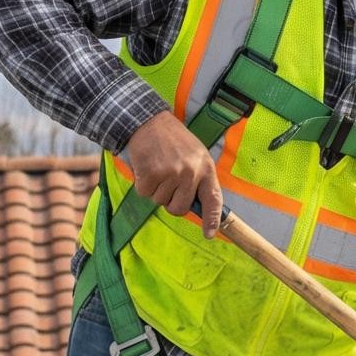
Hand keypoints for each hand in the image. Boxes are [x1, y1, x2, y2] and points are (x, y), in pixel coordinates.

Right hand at [124, 111, 223, 235]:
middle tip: (167, 184)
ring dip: (155, 190)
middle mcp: (190, 172)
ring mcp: (171, 174)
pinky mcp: (151, 174)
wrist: (148, 121)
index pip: (213, 200)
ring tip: (158, 168)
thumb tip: (197, 207)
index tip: (210, 234)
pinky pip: (145, 194)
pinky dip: (142, 184)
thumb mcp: (195, 155)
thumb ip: (198, 179)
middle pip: (180, 208)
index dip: (212, 220)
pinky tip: (146, 167)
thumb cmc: (173, 140)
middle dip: (171, 202)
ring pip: (160, 201)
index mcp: (205, 168)